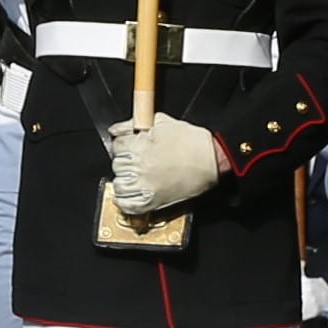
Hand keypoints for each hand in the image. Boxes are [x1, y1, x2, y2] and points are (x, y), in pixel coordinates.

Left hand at [101, 112, 226, 220]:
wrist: (212, 159)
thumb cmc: (191, 141)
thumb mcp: (161, 122)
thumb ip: (132, 125)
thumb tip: (116, 129)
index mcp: (139, 145)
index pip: (116, 146)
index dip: (122, 146)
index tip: (129, 148)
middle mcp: (139, 165)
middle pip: (116, 165)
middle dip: (125, 162)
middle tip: (136, 161)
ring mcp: (145, 185)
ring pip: (119, 185)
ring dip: (124, 181)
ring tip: (135, 177)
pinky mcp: (153, 200)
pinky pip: (128, 205)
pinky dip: (125, 202)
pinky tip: (131, 194)